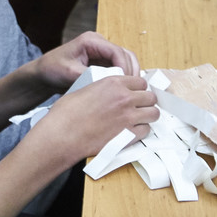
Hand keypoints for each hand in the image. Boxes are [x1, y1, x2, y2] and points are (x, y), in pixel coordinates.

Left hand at [33, 31, 140, 89]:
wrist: (43, 74)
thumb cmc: (52, 69)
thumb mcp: (69, 73)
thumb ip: (89, 75)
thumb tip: (108, 82)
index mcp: (91, 40)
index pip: (116, 51)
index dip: (124, 67)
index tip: (125, 83)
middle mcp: (99, 43)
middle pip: (125, 54)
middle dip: (130, 71)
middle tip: (131, 89)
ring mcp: (101, 52)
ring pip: (125, 60)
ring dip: (129, 74)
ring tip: (129, 90)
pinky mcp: (102, 61)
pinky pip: (118, 67)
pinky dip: (123, 77)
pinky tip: (122, 90)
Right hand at [35, 74, 158, 160]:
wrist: (63, 135)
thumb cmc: (66, 114)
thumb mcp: (84, 90)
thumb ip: (103, 89)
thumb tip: (107, 93)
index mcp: (113, 83)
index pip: (140, 82)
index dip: (138, 89)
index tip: (135, 95)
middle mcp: (124, 97)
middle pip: (150, 97)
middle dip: (145, 102)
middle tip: (138, 108)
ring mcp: (128, 117)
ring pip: (153, 113)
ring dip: (147, 116)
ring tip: (138, 120)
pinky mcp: (128, 135)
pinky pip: (146, 130)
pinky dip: (141, 131)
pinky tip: (132, 132)